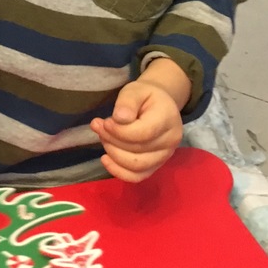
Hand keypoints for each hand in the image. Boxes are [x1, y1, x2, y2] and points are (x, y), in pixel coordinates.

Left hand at [90, 58, 189, 182]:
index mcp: (167, 119)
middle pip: (137, 151)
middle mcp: (170, 141)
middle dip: (111, 140)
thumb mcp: (135, 90)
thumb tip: (119, 119)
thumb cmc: (145, 96)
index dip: (119, 131)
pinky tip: (105, 159)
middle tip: (97, 125)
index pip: (143, 133)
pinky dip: (119, 171)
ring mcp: (165, 156)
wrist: (159, 105)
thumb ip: (127, 102)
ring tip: (102, 137)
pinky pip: (137, 177)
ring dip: (113, 153)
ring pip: (136, 166)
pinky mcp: (156, 166)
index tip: (104, 121)